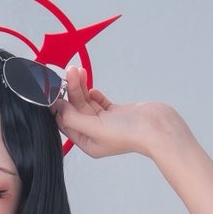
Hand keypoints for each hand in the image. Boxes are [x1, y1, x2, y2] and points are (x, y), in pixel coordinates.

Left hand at [53, 62, 180, 160]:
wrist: (158, 128)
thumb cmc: (130, 133)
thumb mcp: (95, 127)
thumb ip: (74, 118)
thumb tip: (58, 108)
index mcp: (88, 143)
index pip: (66, 124)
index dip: (59, 107)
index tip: (54, 90)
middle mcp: (95, 134)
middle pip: (76, 110)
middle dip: (71, 91)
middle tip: (70, 72)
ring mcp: (106, 122)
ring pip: (87, 102)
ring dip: (81, 87)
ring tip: (77, 71)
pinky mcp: (116, 112)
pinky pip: (99, 101)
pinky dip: (93, 93)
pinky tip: (90, 86)